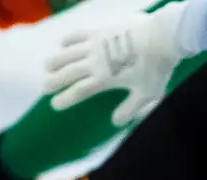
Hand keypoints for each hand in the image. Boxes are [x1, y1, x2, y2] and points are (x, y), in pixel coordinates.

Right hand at [44, 5, 190, 127]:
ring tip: (47, 67)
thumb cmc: (156, 68)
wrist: (161, 37)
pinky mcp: (101, 30)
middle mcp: (95, 61)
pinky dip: (68, 39)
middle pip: (68, 72)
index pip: (79, 91)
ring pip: (68, 53)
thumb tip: (115, 122)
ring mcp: (96, 43)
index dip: (65, 99)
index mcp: (104, 79)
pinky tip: (62, 44)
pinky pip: (79, 34)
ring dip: (56, 60)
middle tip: (45, 88)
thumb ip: (129, 109)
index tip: (55, 105)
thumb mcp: (146, 94)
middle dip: (54, 81)